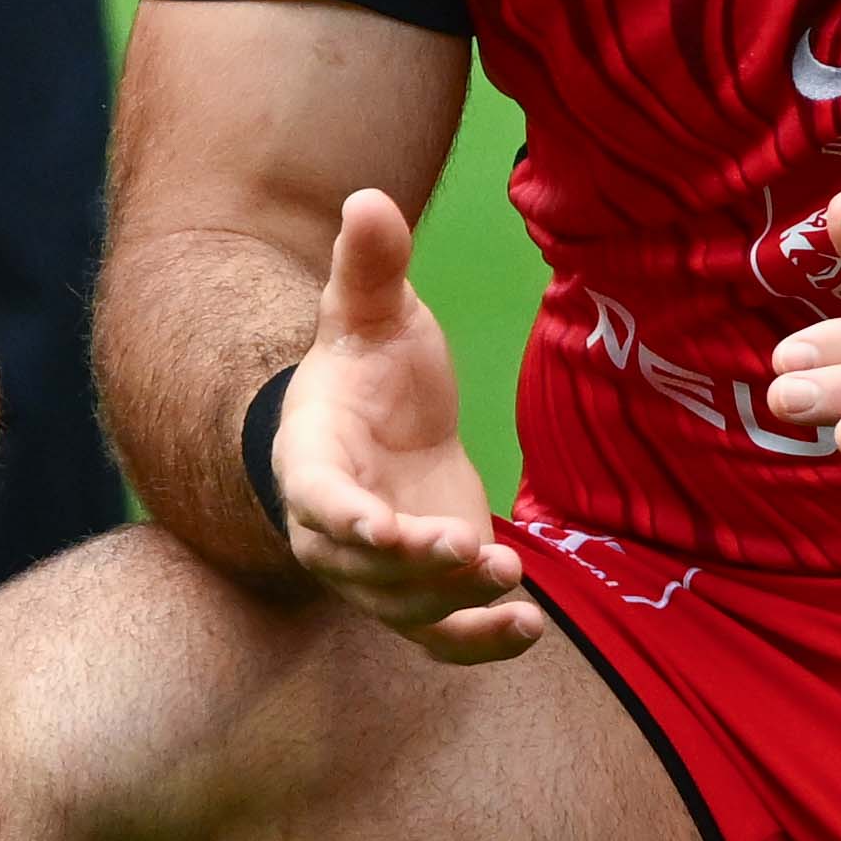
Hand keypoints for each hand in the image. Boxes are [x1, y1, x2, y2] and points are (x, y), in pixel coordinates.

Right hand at [265, 188, 536, 659]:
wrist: (377, 426)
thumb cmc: (367, 368)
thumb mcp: (369, 314)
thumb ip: (367, 268)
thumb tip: (369, 197)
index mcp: (310, 459)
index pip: (318, 499)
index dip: (349, 519)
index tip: (388, 529)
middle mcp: (333, 528)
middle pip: (362, 568)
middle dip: (415, 568)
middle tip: (473, 550)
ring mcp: (375, 571)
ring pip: (402, 609)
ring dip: (453, 604)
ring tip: (508, 578)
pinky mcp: (419, 594)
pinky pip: (439, 636)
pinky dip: (480, 643)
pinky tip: (530, 628)